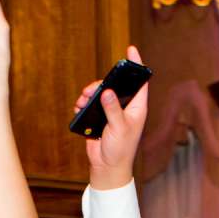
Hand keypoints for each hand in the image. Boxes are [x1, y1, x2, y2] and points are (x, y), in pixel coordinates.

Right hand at [76, 45, 148, 191]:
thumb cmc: (120, 150)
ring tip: (83, 100)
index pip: (139, 81)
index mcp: (137, 107)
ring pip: (100, 93)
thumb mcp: (119, 128)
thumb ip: (113, 109)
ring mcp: (111, 112)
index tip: (130, 49)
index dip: (136, 65)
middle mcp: (125, 107)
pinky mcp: (99, 119)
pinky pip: (90, 105)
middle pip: (115, 85)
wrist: (107, 167)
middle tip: (92, 88)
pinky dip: (83, 104)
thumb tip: (106, 91)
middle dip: (102, 83)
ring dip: (90, 94)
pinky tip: (79, 108)